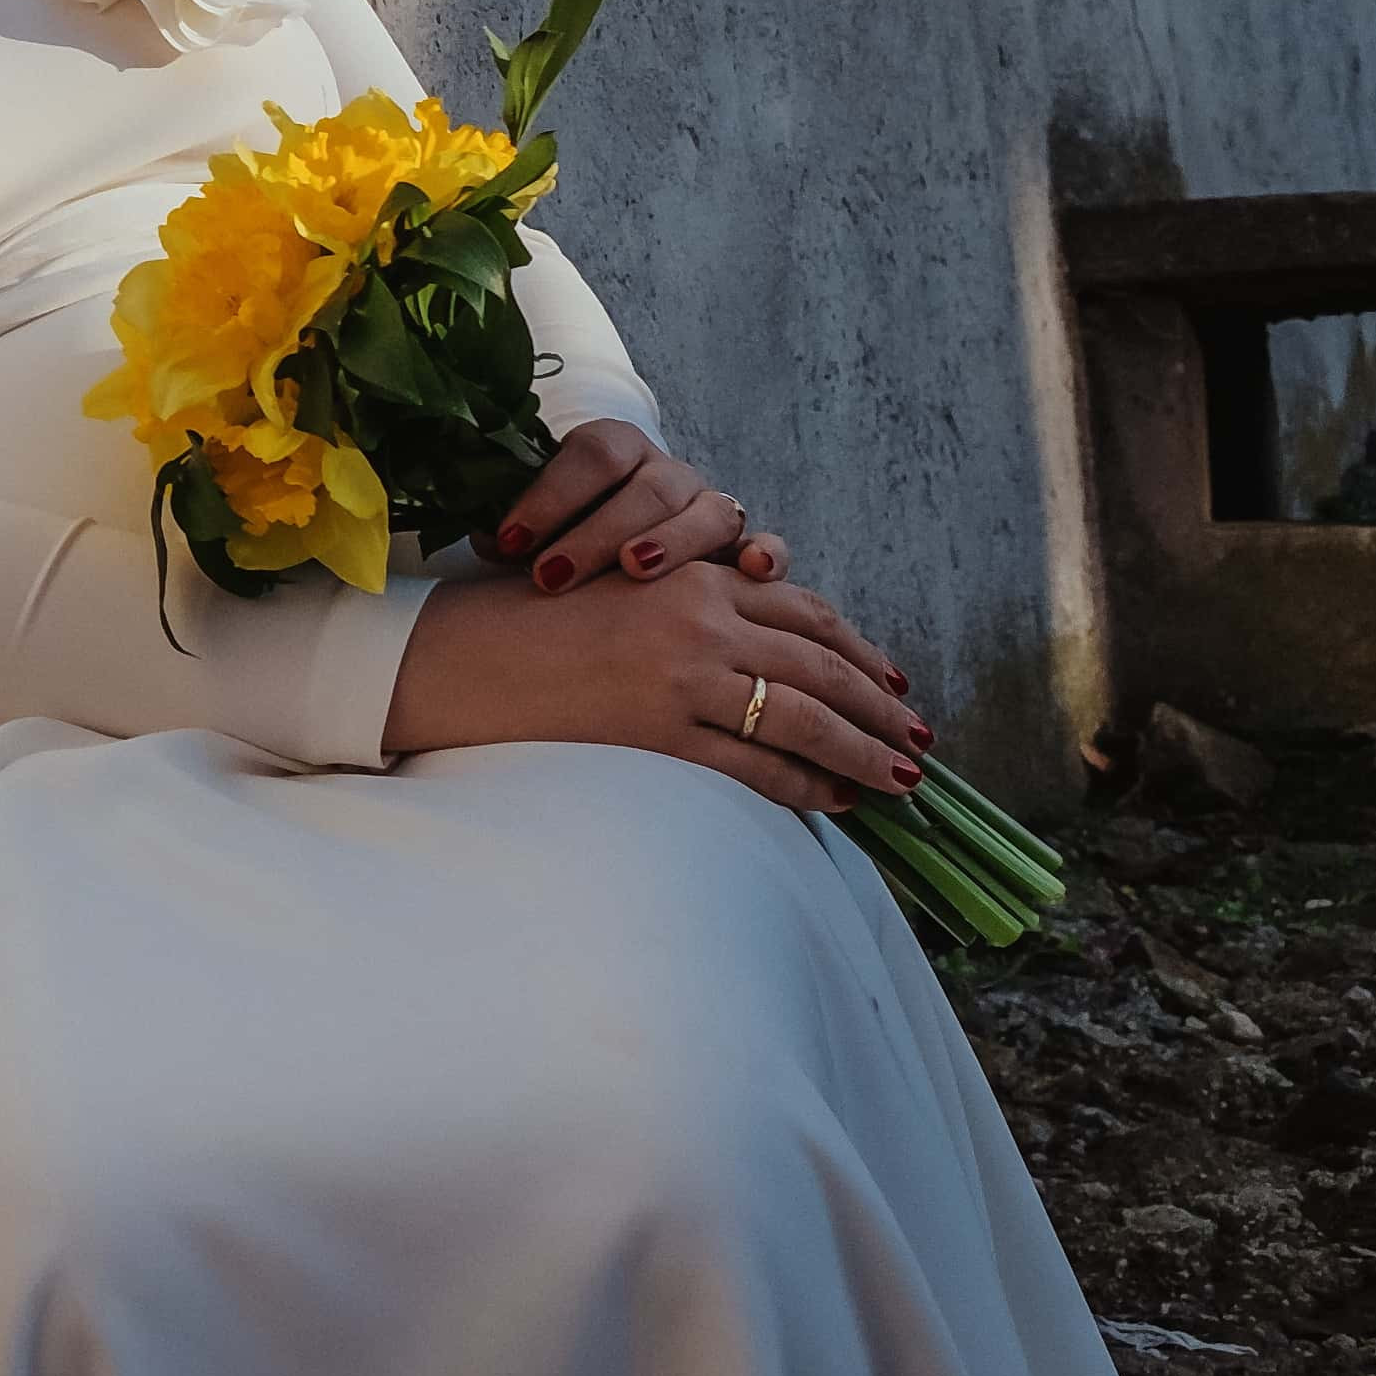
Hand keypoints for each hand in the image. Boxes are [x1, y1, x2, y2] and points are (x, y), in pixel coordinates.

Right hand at [380, 555, 928, 814]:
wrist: (455, 653)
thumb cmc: (527, 618)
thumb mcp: (618, 588)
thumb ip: (691, 603)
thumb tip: (765, 646)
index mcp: (690, 575)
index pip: (803, 611)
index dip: (857, 648)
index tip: (894, 680)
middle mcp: (698, 618)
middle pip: (820, 665)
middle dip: (879, 706)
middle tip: (920, 737)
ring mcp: (680, 676)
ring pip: (803, 718)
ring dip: (862, 751)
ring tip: (900, 777)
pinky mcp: (657, 730)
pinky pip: (752, 763)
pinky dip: (803, 785)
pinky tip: (833, 800)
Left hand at [480, 420, 839, 620]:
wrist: (622, 538)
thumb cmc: (568, 535)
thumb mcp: (537, 522)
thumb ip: (514, 527)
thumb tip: (484, 541)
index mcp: (614, 447)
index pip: (592, 453)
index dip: (549, 495)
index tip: (506, 541)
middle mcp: (667, 471)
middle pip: (647, 487)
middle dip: (597, 532)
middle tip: (552, 575)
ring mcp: (710, 505)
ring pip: (710, 511)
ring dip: (673, 540)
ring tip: (635, 569)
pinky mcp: (742, 546)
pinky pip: (768, 542)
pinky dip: (767, 553)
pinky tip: (755, 571)